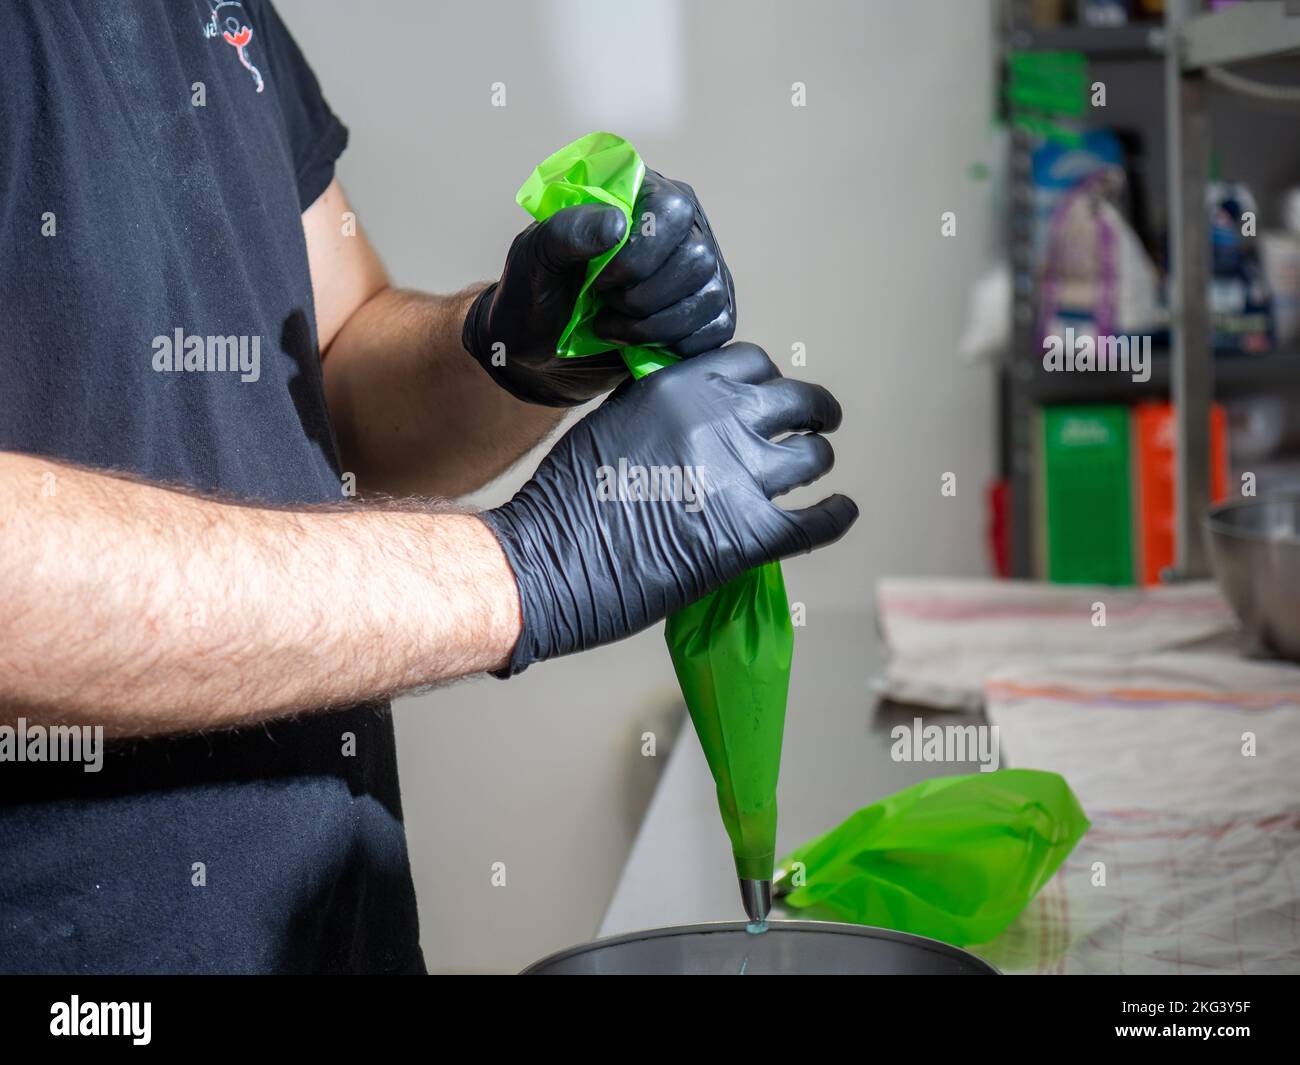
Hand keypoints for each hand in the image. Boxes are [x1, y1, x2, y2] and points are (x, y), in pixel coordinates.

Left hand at [462, 171, 736, 406]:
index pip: (672, 208)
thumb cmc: (536, 295)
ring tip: (611, 326)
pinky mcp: (706, 318)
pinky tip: (637, 345)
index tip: (598, 278)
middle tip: (603, 303)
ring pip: (708, 296)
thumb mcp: (533, 257)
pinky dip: (672, 345)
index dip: (639, 251)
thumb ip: (566, 231)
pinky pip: (716, 330)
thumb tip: (616, 224)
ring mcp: (699, 275)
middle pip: (696, 257)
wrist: (537, 353)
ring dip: (652, 324)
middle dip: (642, 296)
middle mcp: (681, 231)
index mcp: (643, 198)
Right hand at [480, 344, 856, 672]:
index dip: (767, 383)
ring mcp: (738, 478)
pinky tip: (840, 512)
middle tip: (818, 422)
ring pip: (813, 456)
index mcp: (679, 387)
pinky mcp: (750, 537)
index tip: (770, 399)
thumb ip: (661, 407)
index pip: (752, 364)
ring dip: (816, 463)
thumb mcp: (610, 422)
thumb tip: (698, 412)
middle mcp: (717, 421)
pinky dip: (836, 516)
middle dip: (812, 411)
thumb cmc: (563, 500)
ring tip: (814, 472)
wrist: (546, 563)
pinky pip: (819, 521)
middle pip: (797, 400)